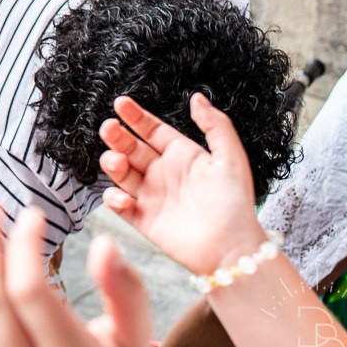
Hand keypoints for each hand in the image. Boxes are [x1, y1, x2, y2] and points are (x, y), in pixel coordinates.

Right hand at [98, 94, 265, 275]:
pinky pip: (120, 205)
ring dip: (113, 163)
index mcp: (183, 155)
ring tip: (116, 161)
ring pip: (122, 173)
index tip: (122, 104)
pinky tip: (122, 195)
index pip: (152, 130)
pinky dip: (114, 198)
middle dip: (117, 136)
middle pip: (131, 148)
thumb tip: (196, 97)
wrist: (231, 248)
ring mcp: (152, 196)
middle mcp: (163, 173)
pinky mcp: (143, 219)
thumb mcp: (231, 158)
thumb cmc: (236, 204)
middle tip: (110, 128)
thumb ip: (215, 125)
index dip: (136, 116)